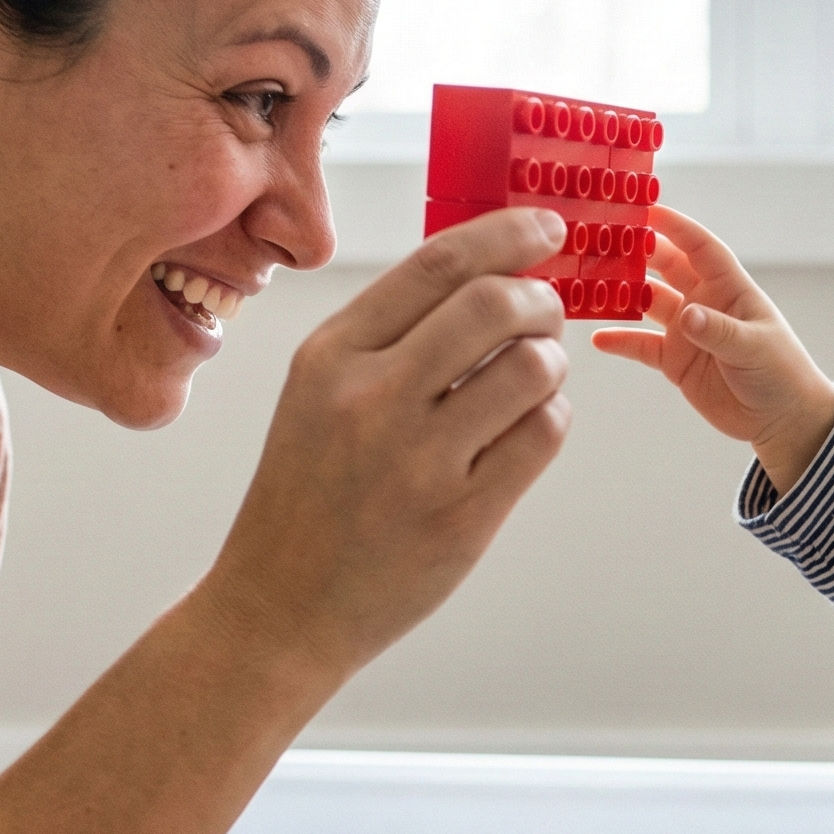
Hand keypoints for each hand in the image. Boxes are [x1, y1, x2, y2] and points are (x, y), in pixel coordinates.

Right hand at [205, 207, 573, 679]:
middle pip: (495, 305)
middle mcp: (373, 399)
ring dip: (552, 363)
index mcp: (333, 356)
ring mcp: (420, 461)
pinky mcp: (461, 517)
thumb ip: (387, 339)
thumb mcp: (318, 397)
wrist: (281, 606)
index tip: (546, 227)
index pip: (437, 264)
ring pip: (531, 369)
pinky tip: (530, 427)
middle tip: (546, 314)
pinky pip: (541, 436)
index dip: (506, 234)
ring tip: (536, 378)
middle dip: (540, 299)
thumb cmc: (307, 499)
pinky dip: (552, 418)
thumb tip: (482, 278)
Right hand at [593, 205, 833, 494]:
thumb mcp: (754, 348)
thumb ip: (718, 331)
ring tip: (593, 282)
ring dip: (624, 293)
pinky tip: (598, 337)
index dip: (677, 227)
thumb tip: (686, 316)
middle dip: (641, 252)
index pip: (700, 248)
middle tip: (609, 239)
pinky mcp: (676, 361)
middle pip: (668, 267)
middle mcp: (705, 302)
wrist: (781, 419)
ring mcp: (688, 331)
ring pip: (649, 302)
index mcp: (730, 288)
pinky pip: (642, 346)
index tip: (648, 211)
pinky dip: (621, 341)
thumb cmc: (781, 373)